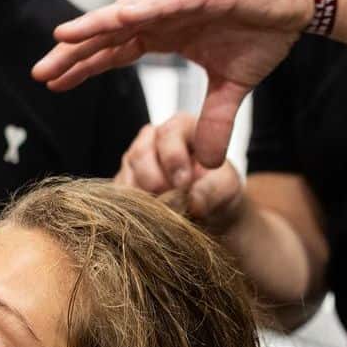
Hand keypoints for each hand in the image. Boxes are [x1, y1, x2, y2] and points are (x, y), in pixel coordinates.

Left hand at [33, 0, 312, 168]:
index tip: (53, 84)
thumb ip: (215, 121)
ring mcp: (180, 1)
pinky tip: (117, 16)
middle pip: (108, 36)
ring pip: (128, 15)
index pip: (113, 52)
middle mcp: (163, 15)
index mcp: (165, 34)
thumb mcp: (233, 88)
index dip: (83, 67)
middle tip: (39, 73)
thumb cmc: (262, 31)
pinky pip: (168, 2)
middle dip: (73, 53)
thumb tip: (205, 163)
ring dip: (95, 26)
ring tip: (62, 37)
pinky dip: (144, 8)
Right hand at [115, 114, 244, 232]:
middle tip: (171, 202)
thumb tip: (193, 200)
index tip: (184, 183)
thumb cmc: (218, 190)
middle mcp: (153, 139)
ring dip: (143, 198)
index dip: (174, 158)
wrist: (209, 212)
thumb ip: (215, 188)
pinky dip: (132, 209)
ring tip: (165, 213)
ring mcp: (134, 160)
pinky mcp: (123, 182)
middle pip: (141, 154)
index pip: (169, 134)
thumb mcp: (227, 187)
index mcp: (181, 128)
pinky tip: (149, 217)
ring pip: (126, 175)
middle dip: (155, 181)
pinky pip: (118, 195)